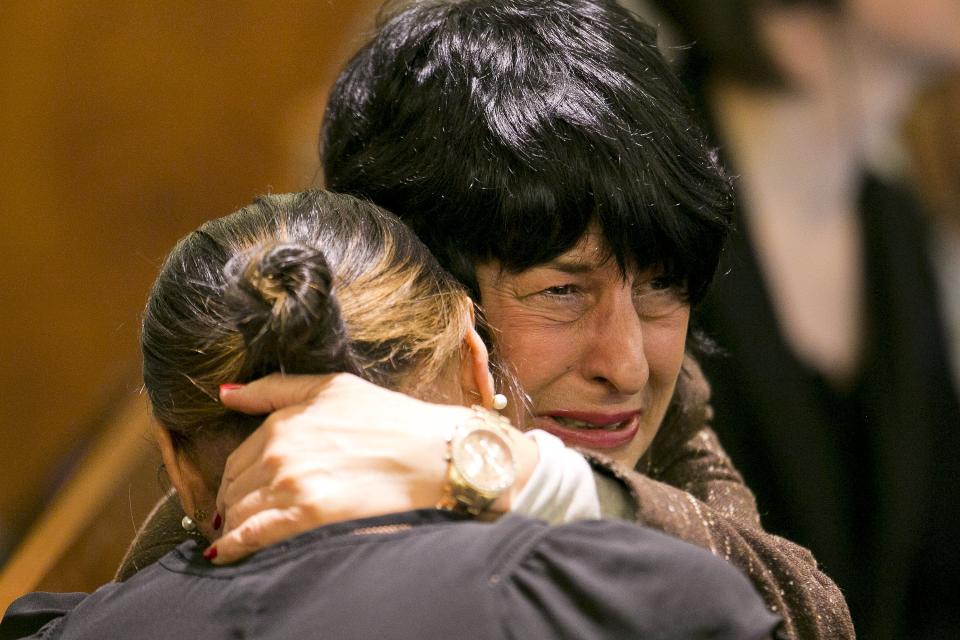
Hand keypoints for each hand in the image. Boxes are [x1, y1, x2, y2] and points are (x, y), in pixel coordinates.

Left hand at [209, 373, 476, 562]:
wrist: (434, 453)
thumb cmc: (390, 418)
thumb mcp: (333, 388)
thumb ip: (275, 389)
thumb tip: (226, 394)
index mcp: (283, 423)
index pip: (237, 460)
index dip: (235, 481)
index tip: (238, 494)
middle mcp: (281, 453)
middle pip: (234, 489)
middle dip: (231, 506)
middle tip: (236, 520)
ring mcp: (293, 485)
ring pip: (239, 514)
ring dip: (232, 528)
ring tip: (236, 540)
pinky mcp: (308, 516)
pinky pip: (254, 535)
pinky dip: (235, 546)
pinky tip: (228, 553)